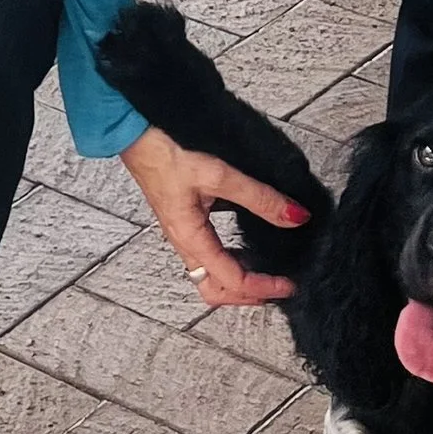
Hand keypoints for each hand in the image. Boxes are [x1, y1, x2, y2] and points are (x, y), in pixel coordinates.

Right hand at [120, 124, 305, 307]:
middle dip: (246, 296)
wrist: (138, 137)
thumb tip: (294, 216)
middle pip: (214, 291)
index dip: (263, 287)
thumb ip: (259, 197)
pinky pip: (206, 258)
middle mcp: (184, 243)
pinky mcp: (183, 224)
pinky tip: (242, 249)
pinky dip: (228, 264)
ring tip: (264, 272)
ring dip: (237, 282)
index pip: (232, 281)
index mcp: (192, 238)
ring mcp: (182, 235)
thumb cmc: (167, 155)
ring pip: (208, 277)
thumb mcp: (220, 175)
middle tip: (275, 288)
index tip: (288, 284)